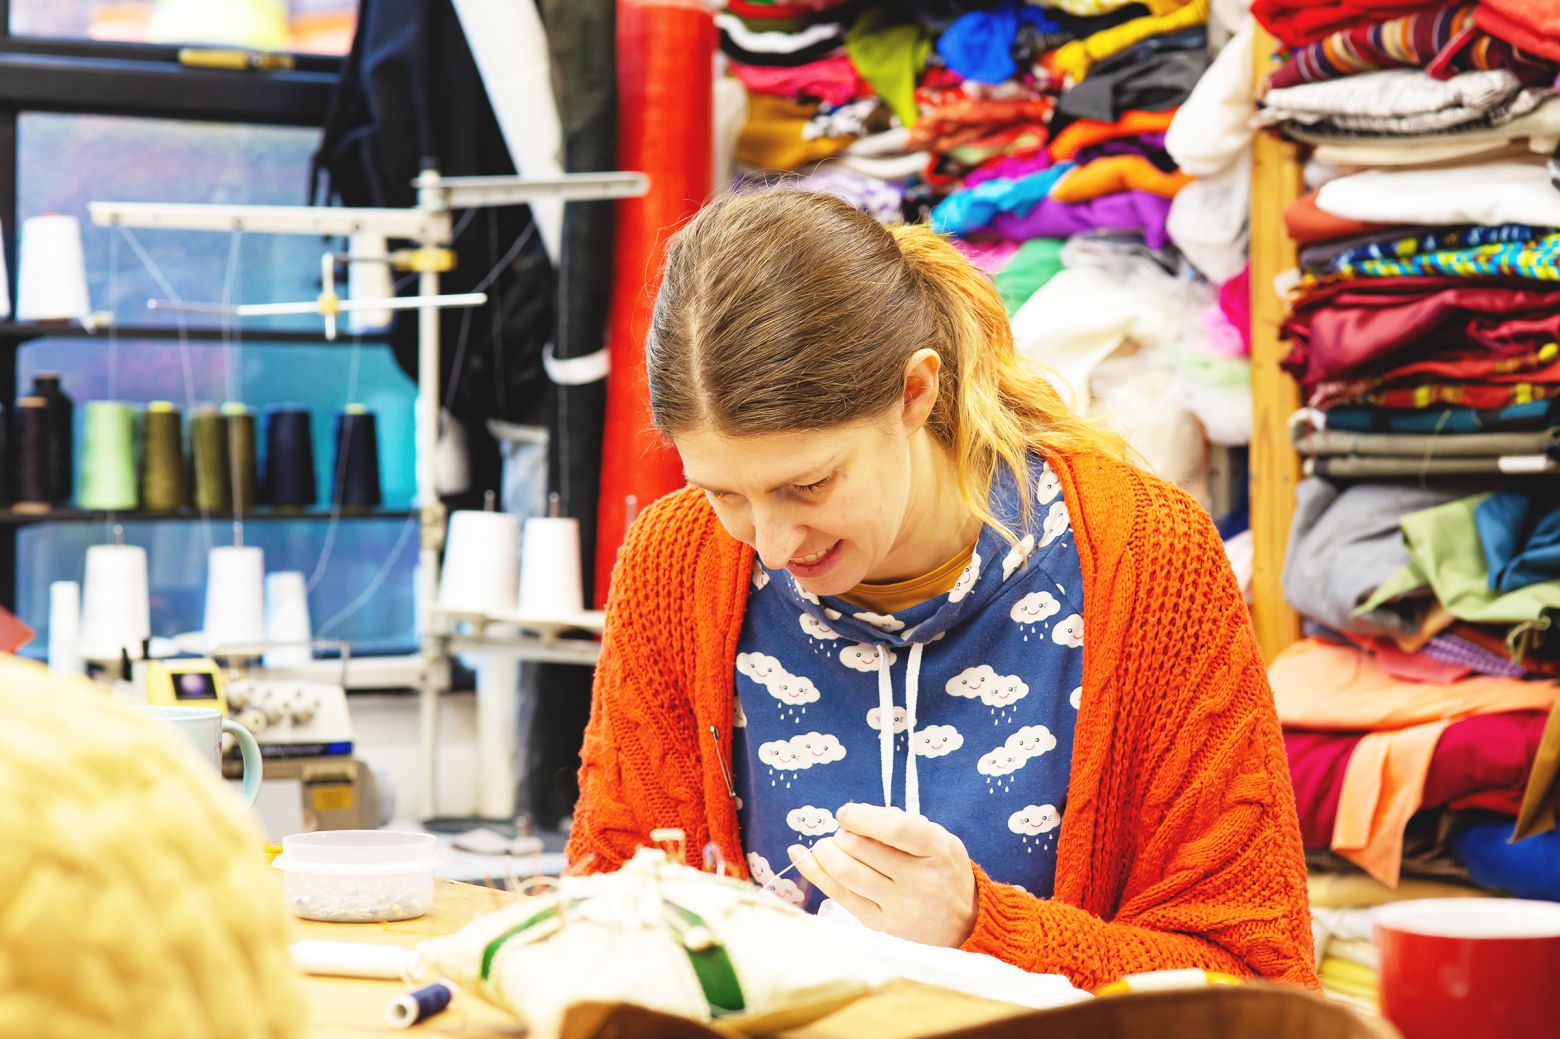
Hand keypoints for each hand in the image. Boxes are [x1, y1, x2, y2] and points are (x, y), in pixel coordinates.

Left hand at [787, 803, 977, 947]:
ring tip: (828, 847)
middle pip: (862, 849)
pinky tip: (800, 854)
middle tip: (842, 834)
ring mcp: (899, 906)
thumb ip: (904, 824)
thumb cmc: (944, 872)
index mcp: (936, 850)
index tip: (845, 813)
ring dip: (825, 852)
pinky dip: (814, 871)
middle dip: (841, 834)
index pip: (894, 828)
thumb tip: (855, 815)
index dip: (861, 816)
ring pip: (846, 872)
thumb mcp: (940, 840)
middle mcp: (919, 880)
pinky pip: (839, 895)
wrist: (966, 926)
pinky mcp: (881, 926)